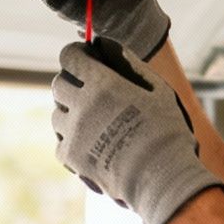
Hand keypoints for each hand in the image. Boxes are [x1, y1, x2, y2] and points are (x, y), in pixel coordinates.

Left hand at [52, 38, 223, 223]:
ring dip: (70, 112)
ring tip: (94, 119)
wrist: (162, 179)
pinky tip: (91, 141)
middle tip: (90, 88)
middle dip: (72, 81)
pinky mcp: (72, 158)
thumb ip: (129, 63)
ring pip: (57, 114)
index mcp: (102, 84)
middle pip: (59, 84)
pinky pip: (61, 141)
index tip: (85, 57)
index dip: (77, 54)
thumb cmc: (166, 132)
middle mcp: (81, 106)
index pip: (70, 57)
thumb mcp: (157, 90)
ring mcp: (73, 134)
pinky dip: (71, 139)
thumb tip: (104, 45)